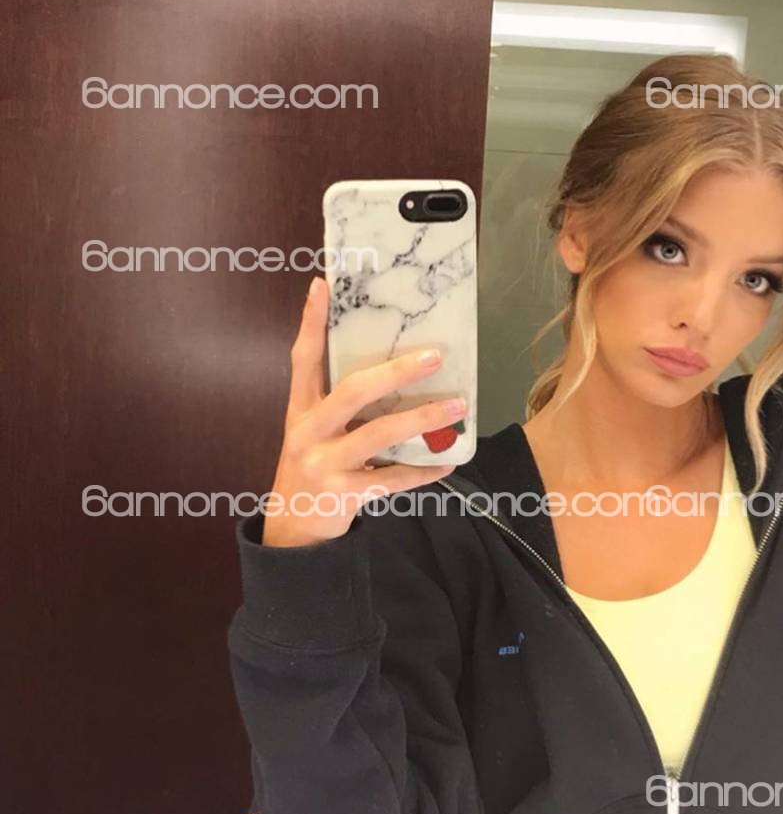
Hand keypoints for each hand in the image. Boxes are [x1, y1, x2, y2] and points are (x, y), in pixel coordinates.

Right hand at [262, 276, 464, 546]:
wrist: (294, 528)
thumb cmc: (313, 466)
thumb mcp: (314, 430)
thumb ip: (338, 402)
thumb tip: (391, 371)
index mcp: (300, 410)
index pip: (303, 358)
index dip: (311, 322)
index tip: (323, 285)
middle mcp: (309, 432)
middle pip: (353, 391)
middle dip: (396, 372)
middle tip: (435, 356)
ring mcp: (326, 463)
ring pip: (380, 434)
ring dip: (423, 418)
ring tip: (458, 406)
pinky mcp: (345, 494)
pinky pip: (392, 479)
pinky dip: (423, 471)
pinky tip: (448, 462)